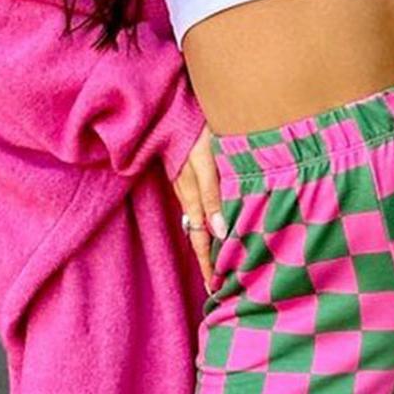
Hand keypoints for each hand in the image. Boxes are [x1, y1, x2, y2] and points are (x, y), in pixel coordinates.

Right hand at [163, 122, 226, 293]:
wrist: (173, 105)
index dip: (208, 264)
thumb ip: (212, 195)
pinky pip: (195, 206)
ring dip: (205, 246)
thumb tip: (220, 232)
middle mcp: (188, 195)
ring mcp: (185, 184)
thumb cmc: (195, 129)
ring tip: (215, 266)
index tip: (215, 289)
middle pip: (198, 237)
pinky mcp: (186, 174)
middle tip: (215, 289)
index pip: (202, 240)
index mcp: (193, 196)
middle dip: (206, 263)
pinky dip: (203, 224)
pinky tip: (211, 229)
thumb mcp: (207, 162)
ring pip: (197, 222)